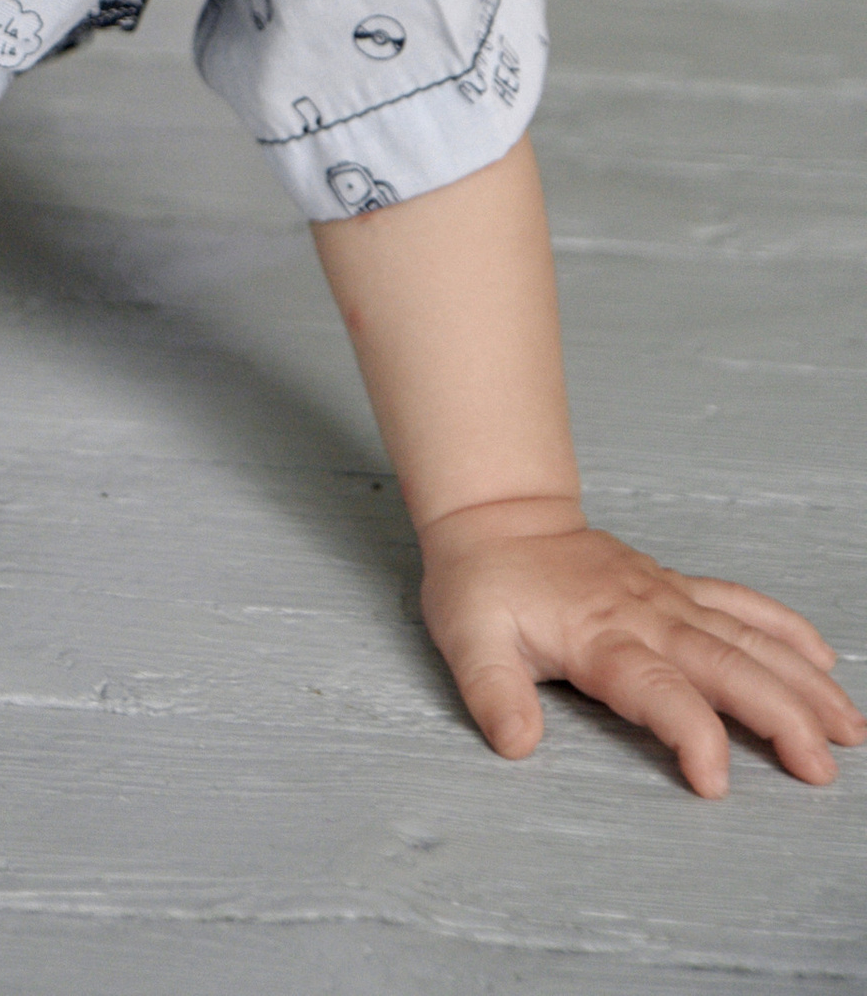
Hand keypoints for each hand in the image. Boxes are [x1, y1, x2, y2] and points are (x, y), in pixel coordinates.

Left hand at [421, 497, 864, 795]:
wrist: (497, 515)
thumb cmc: (484, 582)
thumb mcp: (466, 637)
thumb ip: (493, 692)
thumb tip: (517, 743)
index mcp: (599, 636)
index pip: (657, 690)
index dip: (690, 734)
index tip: (714, 780)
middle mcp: (646, 616)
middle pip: (725, 666)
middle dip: (778, 716)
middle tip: (820, 768)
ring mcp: (668, 599)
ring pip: (748, 639)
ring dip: (800, 682)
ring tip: (848, 727)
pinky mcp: (677, 588)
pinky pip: (741, 603)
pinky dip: (785, 627)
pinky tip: (823, 659)